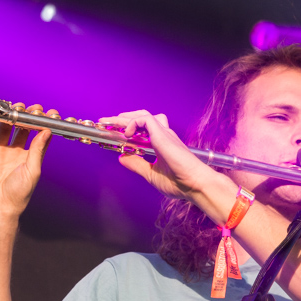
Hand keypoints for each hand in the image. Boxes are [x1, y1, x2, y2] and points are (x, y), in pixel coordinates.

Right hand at [0, 104, 54, 222]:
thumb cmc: (18, 195)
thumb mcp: (32, 170)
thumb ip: (38, 149)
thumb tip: (47, 130)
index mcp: (27, 158)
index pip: (36, 135)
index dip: (41, 123)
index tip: (48, 113)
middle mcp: (13, 152)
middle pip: (20, 128)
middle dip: (25, 116)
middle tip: (30, 108)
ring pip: (2, 128)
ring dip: (8, 116)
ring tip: (14, 106)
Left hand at [99, 110, 213, 200]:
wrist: (195, 185)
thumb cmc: (180, 183)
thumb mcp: (151, 174)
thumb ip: (137, 164)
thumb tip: (122, 157)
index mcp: (161, 144)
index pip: (143, 129)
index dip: (127, 128)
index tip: (112, 132)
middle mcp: (163, 136)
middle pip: (141, 118)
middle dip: (121, 119)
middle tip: (105, 122)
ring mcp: (164, 134)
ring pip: (142, 114)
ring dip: (124, 118)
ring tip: (111, 124)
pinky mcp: (162, 134)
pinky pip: (145, 119)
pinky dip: (133, 123)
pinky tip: (127, 134)